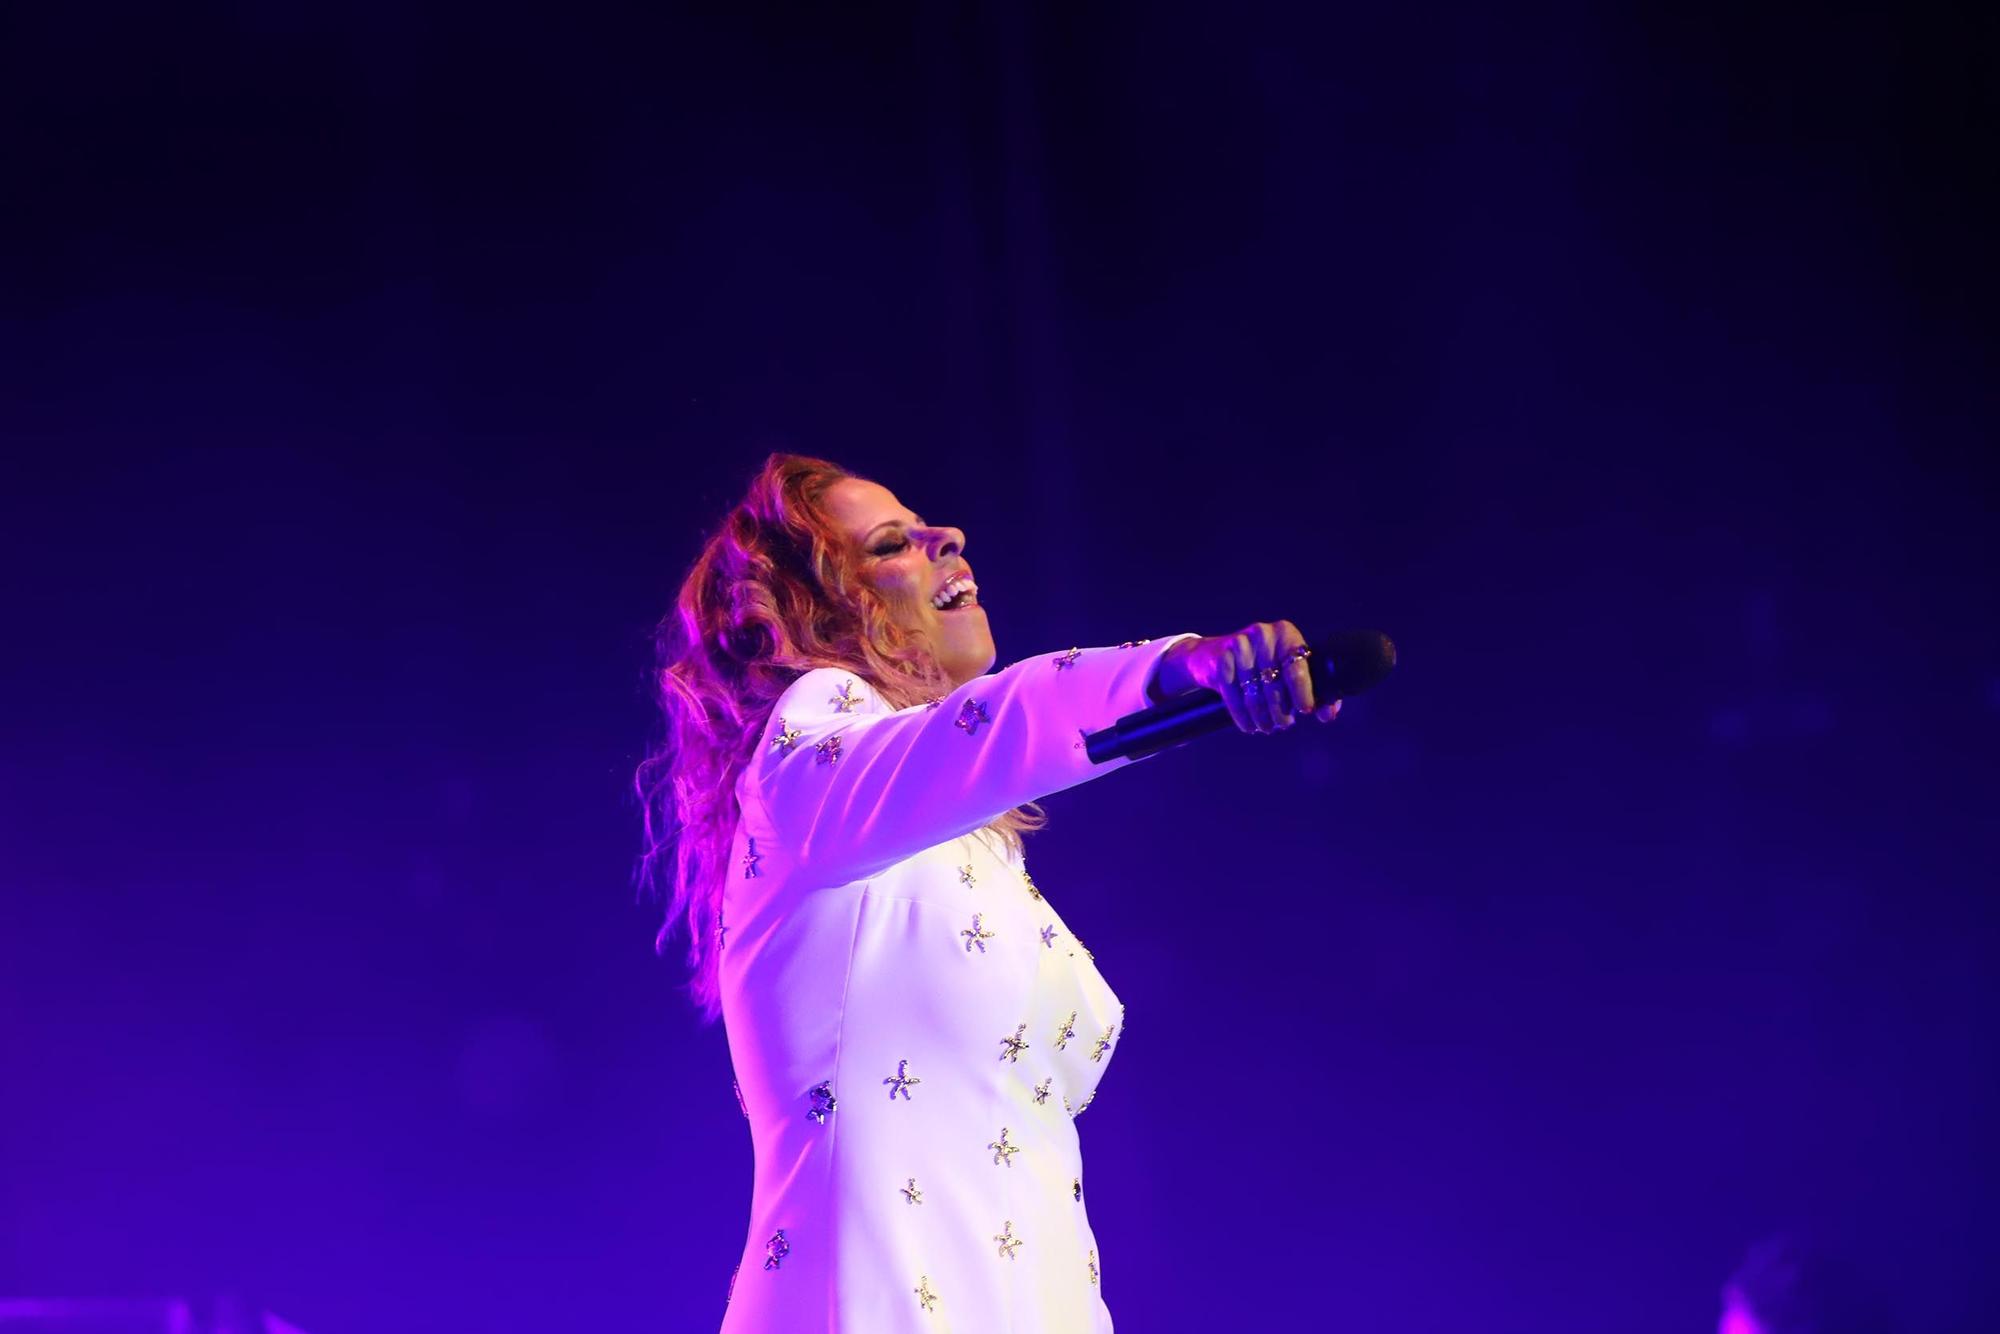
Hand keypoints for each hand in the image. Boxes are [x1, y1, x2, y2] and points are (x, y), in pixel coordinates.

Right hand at [1156, 622, 1340, 733]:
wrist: (1214, 655)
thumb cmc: (1262, 664)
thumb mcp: (1288, 669)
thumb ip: (1314, 690)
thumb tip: (1328, 714)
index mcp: (1286, 633)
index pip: (1297, 668)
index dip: (1303, 692)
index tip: (1306, 711)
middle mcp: (1263, 634)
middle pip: (1275, 684)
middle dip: (1281, 710)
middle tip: (1284, 724)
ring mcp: (1240, 645)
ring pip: (1254, 693)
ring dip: (1262, 717)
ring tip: (1266, 727)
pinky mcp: (1222, 659)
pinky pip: (1234, 696)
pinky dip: (1242, 716)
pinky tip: (1248, 726)